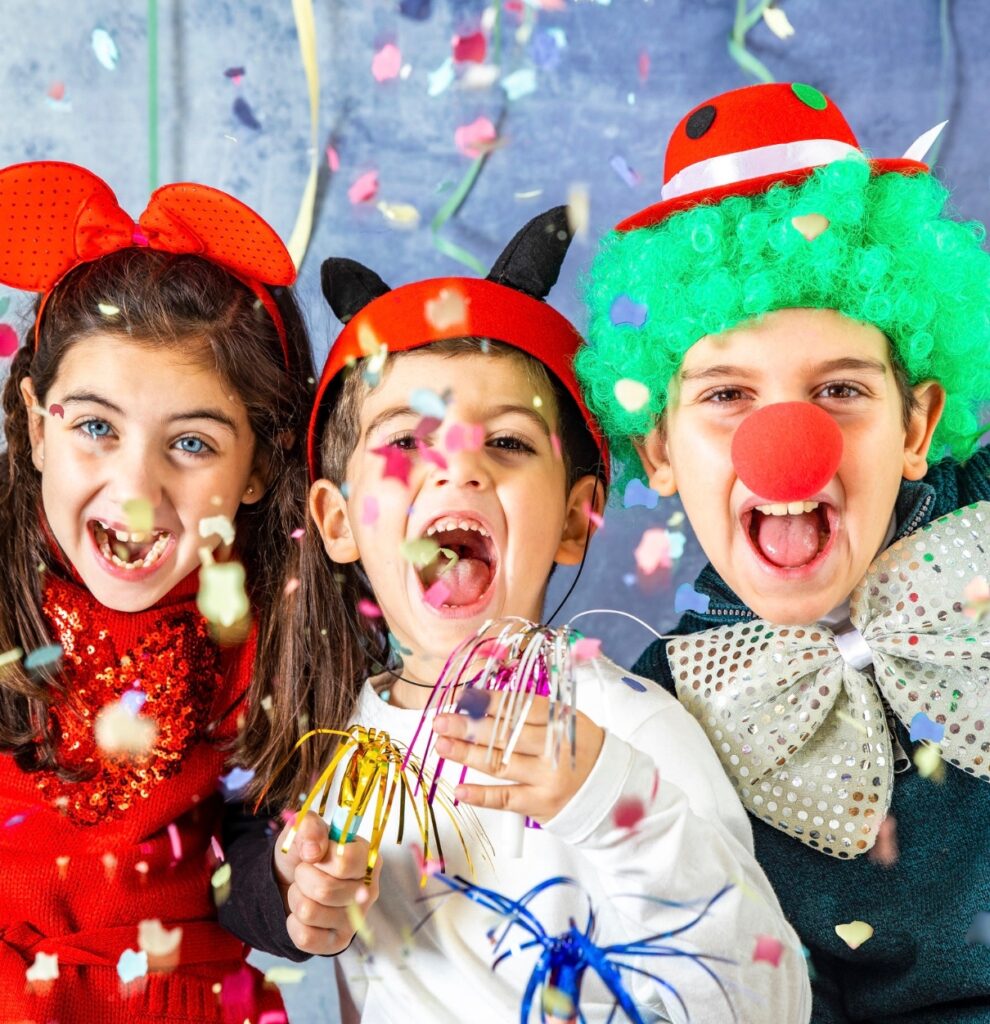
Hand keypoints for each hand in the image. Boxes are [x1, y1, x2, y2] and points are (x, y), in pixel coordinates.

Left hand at [273, 811, 381, 955]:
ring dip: (296, 897)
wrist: (289, 880)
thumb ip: (310, 826)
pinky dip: (293, 923)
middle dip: (302, 878)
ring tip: (303, 890)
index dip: (319, 858)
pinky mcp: (339, 943)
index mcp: (367, 857)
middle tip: (304, 872)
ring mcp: (355, 919)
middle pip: (325, 890)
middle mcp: (368, 890)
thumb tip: (313, 851)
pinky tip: (301, 914)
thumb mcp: (304, 829)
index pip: (344, 862)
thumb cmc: (305, 852)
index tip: (314, 855)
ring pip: (310, 912)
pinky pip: (305, 938)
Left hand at [432, 694, 604, 822]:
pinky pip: (505, 800)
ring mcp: (547, 779)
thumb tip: (481, 701)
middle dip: (469, 726)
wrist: (609, 790)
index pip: (521, 708)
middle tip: (442, 720)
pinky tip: (459, 788)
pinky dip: (481, 795)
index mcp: (561, 721)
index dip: (490, 702)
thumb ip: (531, 712)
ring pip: (500, 765)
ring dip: (467, 754)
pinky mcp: (540, 804)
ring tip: (442, 745)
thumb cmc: (578, 749)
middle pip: (506, 735)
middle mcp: (554, 750)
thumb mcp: (566, 721)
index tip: (464, 697)